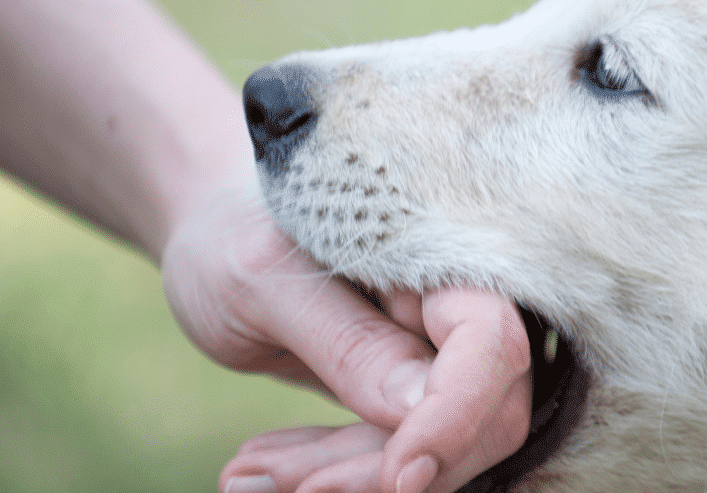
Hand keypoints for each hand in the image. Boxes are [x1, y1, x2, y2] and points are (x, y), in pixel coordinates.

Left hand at [160, 173, 531, 492]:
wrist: (216, 237)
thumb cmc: (233, 237)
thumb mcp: (263, 283)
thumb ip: (347, 341)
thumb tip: (420, 408)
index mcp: (439, 254)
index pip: (490, 343)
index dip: (457, 417)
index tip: (401, 477)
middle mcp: (456, 302)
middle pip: (481, 412)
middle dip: (388, 463)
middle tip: (283, 483)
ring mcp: (438, 348)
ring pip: (437, 445)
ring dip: (351, 476)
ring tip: (244, 474)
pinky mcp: (410, 388)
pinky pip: (397, 447)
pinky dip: (337, 470)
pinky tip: (263, 467)